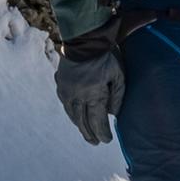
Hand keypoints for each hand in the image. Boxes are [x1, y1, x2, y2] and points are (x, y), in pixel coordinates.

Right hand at [55, 28, 125, 144]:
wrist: (83, 38)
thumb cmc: (105, 56)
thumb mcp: (118, 75)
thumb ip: (117, 96)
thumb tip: (114, 114)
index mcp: (93, 94)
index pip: (97, 121)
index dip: (102, 133)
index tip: (106, 140)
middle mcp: (77, 96)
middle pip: (83, 122)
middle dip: (90, 134)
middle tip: (95, 142)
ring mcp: (67, 91)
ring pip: (72, 115)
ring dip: (79, 126)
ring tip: (86, 133)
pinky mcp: (60, 84)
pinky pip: (65, 104)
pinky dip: (71, 113)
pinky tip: (75, 116)